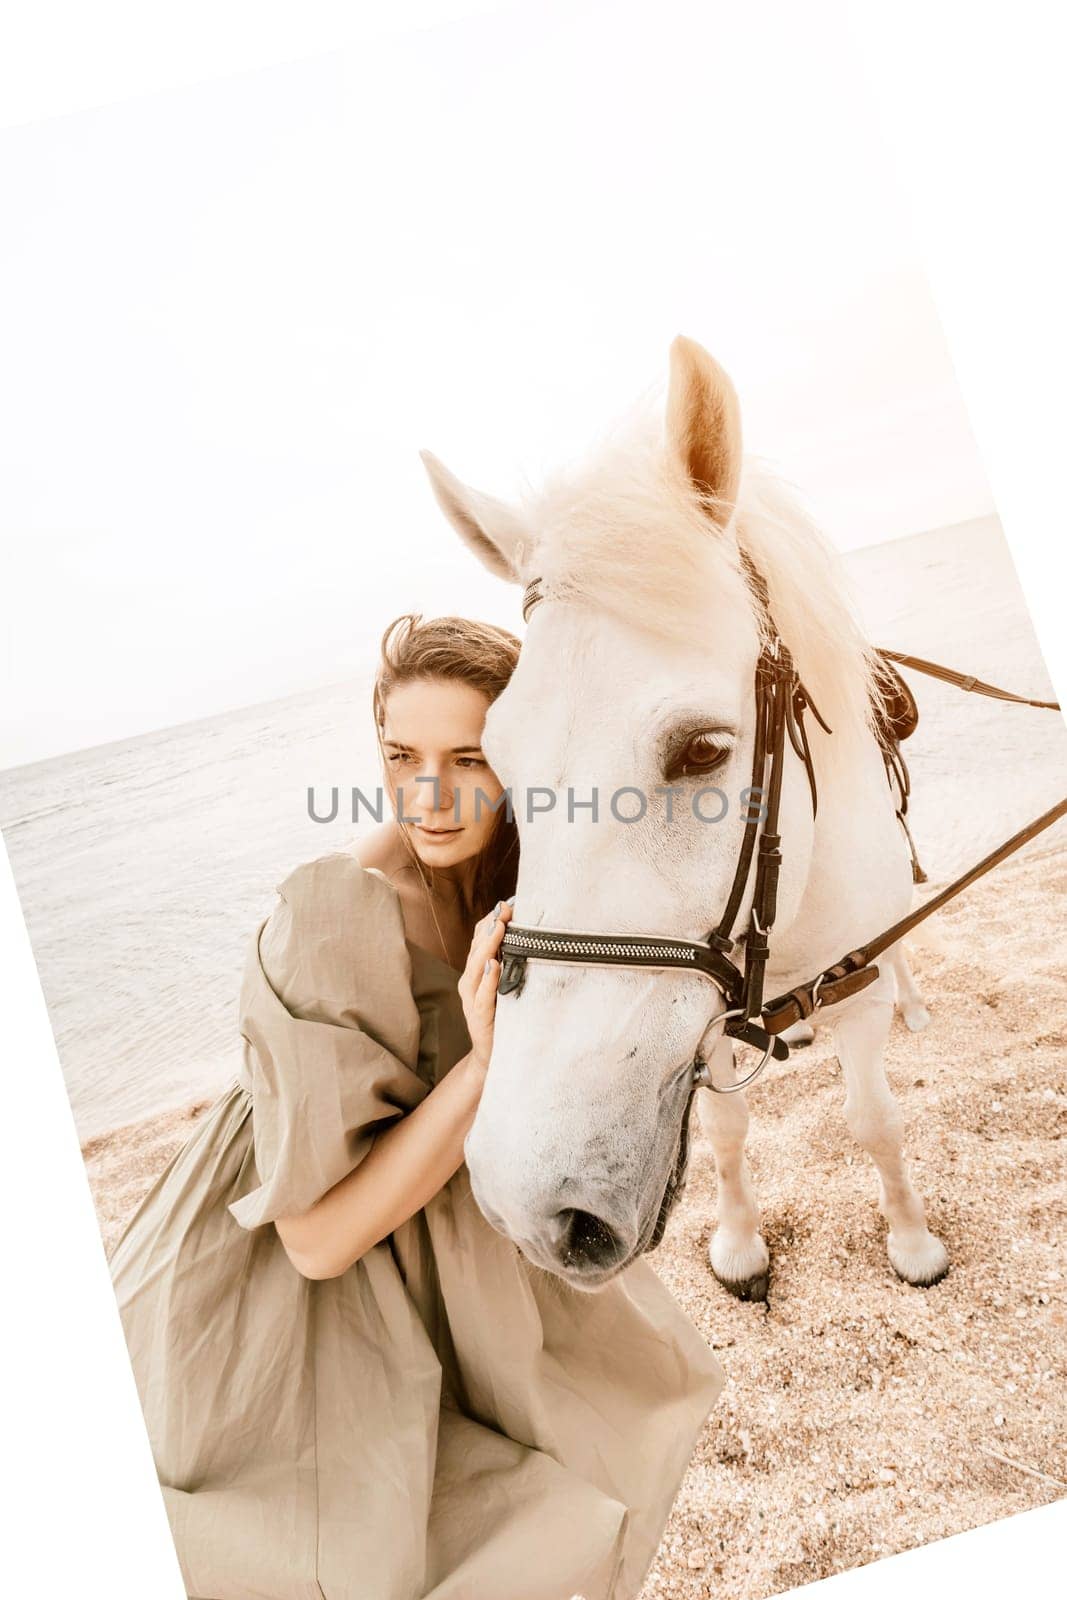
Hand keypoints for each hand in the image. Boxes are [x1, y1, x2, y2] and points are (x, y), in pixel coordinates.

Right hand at [457, 898, 513, 1073]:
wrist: (495, 1055)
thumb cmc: (504, 1015)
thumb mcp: (508, 983)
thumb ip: (511, 961)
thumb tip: (528, 932)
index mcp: (476, 970)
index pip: (480, 938)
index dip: (492, 919)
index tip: (509, 902)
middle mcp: (469, 981)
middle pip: (477, 947)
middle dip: (492, 926)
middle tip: (506, 908)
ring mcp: (471, 999)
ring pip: (476, 967)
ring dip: (488, 946)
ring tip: (500, 927)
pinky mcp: (479, 1017)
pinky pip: (482, 996)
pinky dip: (488, 980)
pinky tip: (494, 966)